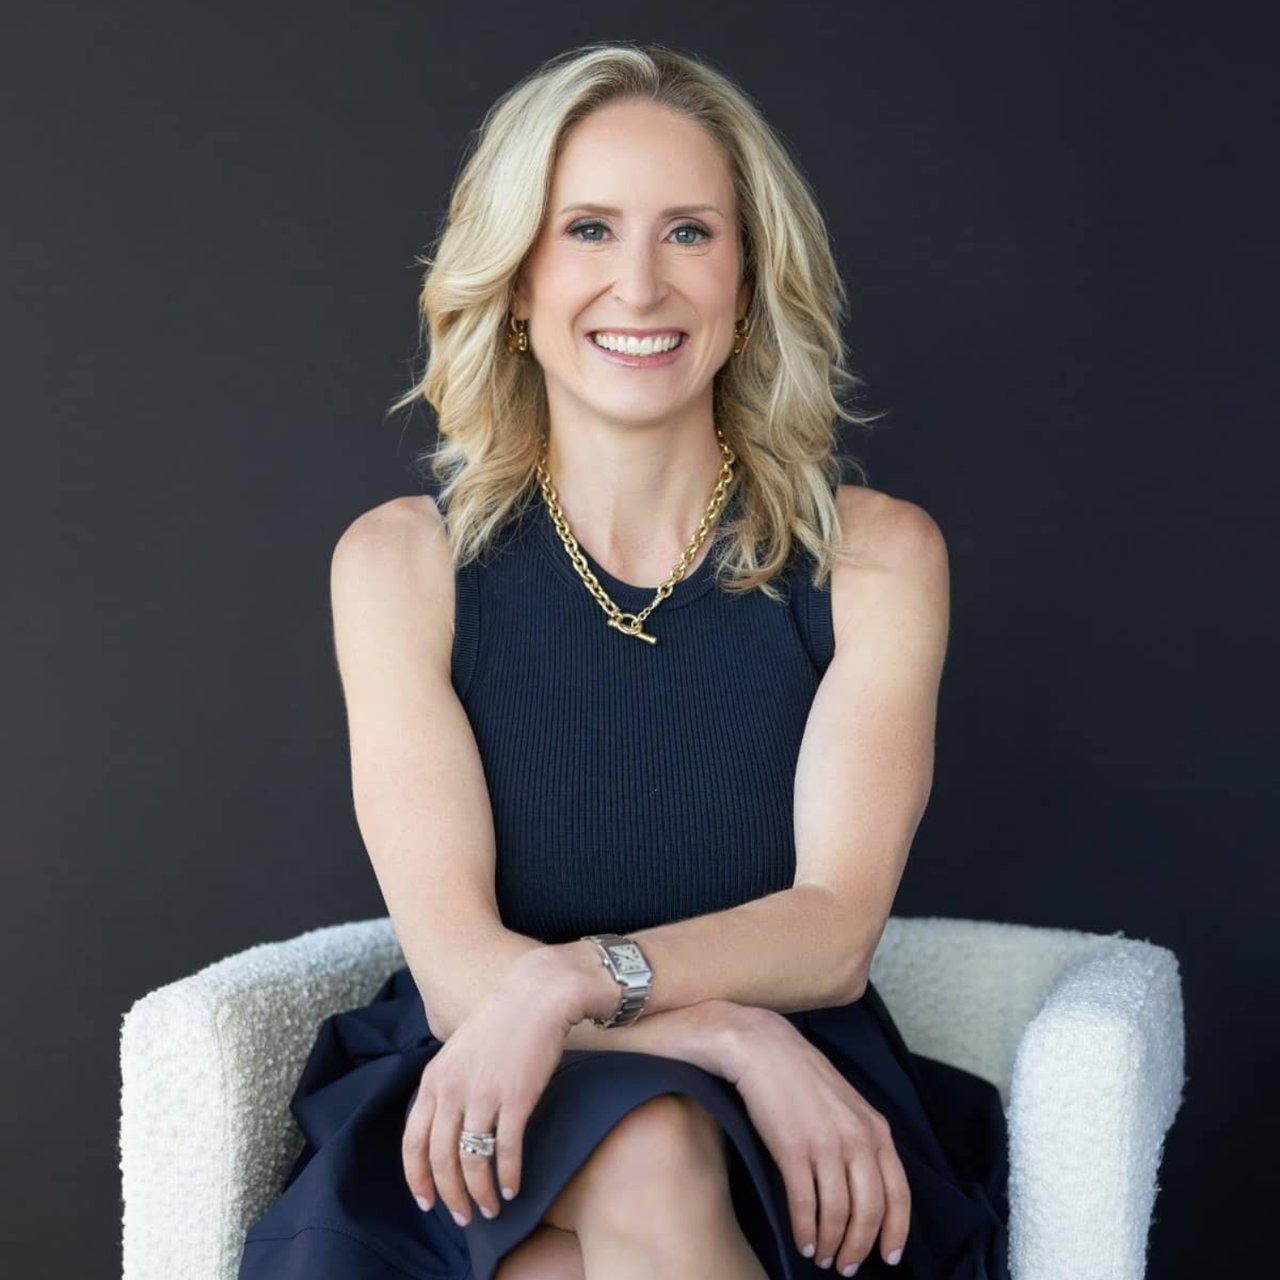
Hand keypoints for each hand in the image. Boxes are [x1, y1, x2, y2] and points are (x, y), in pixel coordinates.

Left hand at [402, 955, 577, 1225]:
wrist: (537, 996)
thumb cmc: (501, 1022)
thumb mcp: (457, 1052)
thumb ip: (446, 1086)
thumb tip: (443, 1124)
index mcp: (434, 1079)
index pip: (413, 1142)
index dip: (417, 1177)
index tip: (426, 1201)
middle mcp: (452, 1091)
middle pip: (441, 1159)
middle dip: (449, 1196)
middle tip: (463, 1216)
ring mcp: (483, 1096)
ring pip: (472, 1161)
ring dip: (479, 1193)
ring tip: (489, 1208)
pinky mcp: (516, 1099)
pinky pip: (507, 1151)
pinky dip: (508, 1176)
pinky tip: (513, 1188)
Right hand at [723, 1008, 910, 1272]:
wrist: (763, 1048)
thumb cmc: (803, 1077)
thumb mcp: (848, 1104)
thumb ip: (864, 1140)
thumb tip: (868, 1188)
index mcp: (876, 1129)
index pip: (898, 1194)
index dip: (896, 1231)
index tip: (889, 1257)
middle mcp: (857, 1139)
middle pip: (869, 1211)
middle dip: (860, 1247)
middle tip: (847, 1266)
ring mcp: (825, 1145)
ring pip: (838, 1214)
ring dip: (831, 1244)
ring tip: (823, 1257)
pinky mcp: (792, 1150)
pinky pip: (805, 1205)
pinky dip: (805, 1231)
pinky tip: (803, 1241)